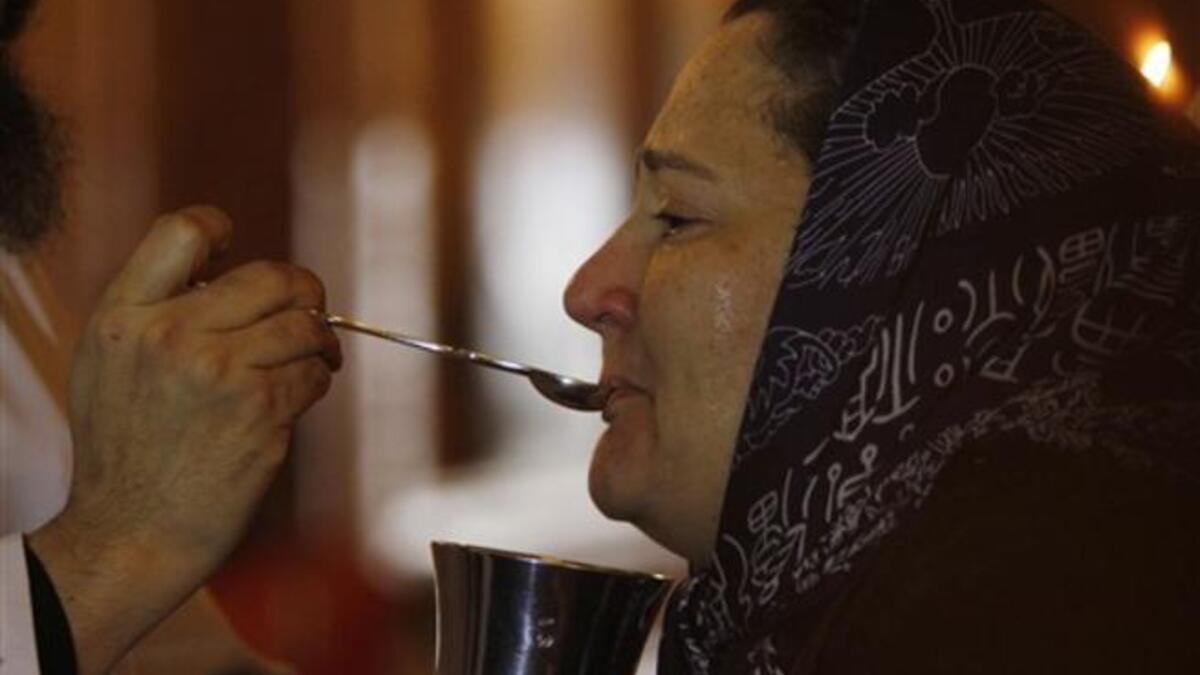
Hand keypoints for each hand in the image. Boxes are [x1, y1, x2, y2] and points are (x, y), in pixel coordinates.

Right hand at [28, 206, 340, 674]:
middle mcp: (172, 335)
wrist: (132, 531)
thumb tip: (225, 273)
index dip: (220, 230)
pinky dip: (315, 382)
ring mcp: (220, 373)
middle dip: (303, 291)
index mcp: (126, 316)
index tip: (237, 255)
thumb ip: (154, 310)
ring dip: (319, 342)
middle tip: (308, 309)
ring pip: (305, 326)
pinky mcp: (261, 411)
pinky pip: (313, 375)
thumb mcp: (108, 363)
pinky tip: (296, 397)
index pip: (182, 230)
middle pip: (270, 275)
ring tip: (313, 359)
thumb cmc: (125, 450)